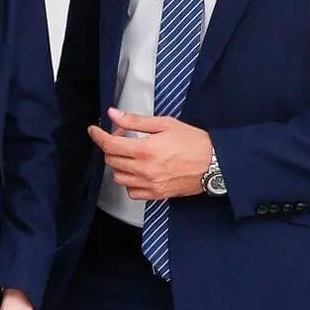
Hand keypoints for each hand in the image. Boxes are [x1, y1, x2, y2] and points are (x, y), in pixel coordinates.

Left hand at [88, 107, 212, 199]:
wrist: (215, 164)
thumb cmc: (194, 142)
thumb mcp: (165, 124)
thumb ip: (136, 121)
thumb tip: (114, 114)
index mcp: (145, 150)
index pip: (110, 145)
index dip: (98, 136)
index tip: (94, 130)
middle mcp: (144, 170)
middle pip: (112, 160)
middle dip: (111, 146)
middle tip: (123, 137)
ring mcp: (149, 184)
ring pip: (119, 177)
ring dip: (119, 164)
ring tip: (131, 154)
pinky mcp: (156, 195)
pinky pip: (131, 191)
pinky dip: (129, 181)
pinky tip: (138, 171)